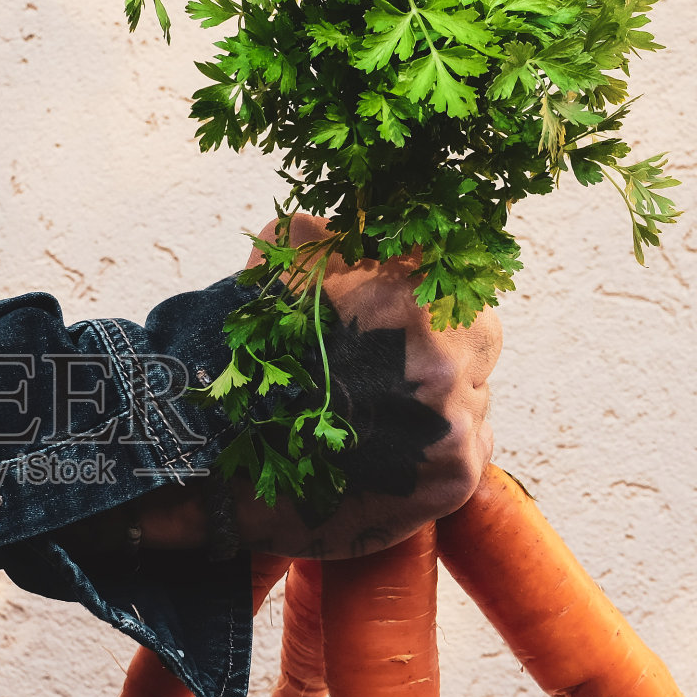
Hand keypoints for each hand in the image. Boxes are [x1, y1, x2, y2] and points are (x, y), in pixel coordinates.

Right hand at [140, 215, 499, 559]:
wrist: (220, 460)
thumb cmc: (251, 359)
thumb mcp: (281, 265)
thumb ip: (332, 232)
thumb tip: (364, 221)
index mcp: (413, 293)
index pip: (453, 278)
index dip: (422, 297)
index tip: (394, 319)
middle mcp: (446, 355)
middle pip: (476, 339)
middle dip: (439, 348)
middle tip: (386, 370)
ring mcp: (455, 420)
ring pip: (471, 396)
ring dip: (438, 401)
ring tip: (378, 417)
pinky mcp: (454, 475)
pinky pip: (471, 449)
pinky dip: (439, 449)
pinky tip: (390, 451)